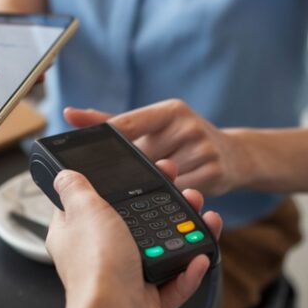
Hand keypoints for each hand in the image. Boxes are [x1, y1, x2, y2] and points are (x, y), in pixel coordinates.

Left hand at [45, 166, 222, 307]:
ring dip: (186, 233)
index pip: (96, 201)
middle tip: (185, 191)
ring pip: (161, 249)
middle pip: (137, 222)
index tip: (145, 171)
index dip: (121, 184)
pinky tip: (198, 256)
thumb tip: (64, 174)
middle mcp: (101, 254)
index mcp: (78, 232)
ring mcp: (125, 276)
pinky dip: (189, 271)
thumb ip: (76, 189)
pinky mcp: (148, 299)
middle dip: (165, 205)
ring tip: (203, 218)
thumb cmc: (96, 266)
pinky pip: (174, 282)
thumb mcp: (84, 210)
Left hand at [63, 101, 250, 195]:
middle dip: (130, 170)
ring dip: (152, 186)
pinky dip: (171, 197)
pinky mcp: (214, 173)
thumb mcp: (153, 124)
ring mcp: (202, 150)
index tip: (83, 152)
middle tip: (116, 184)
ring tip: (151, 189)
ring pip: (161, 176)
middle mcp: (187, 126)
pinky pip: (179, 192)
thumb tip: (70, 113)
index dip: (106, 138)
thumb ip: (111, 121)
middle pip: (143, 155)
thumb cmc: (182, 138)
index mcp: (169, 110)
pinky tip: (170, 196)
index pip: (128, 122)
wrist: (237, 156)